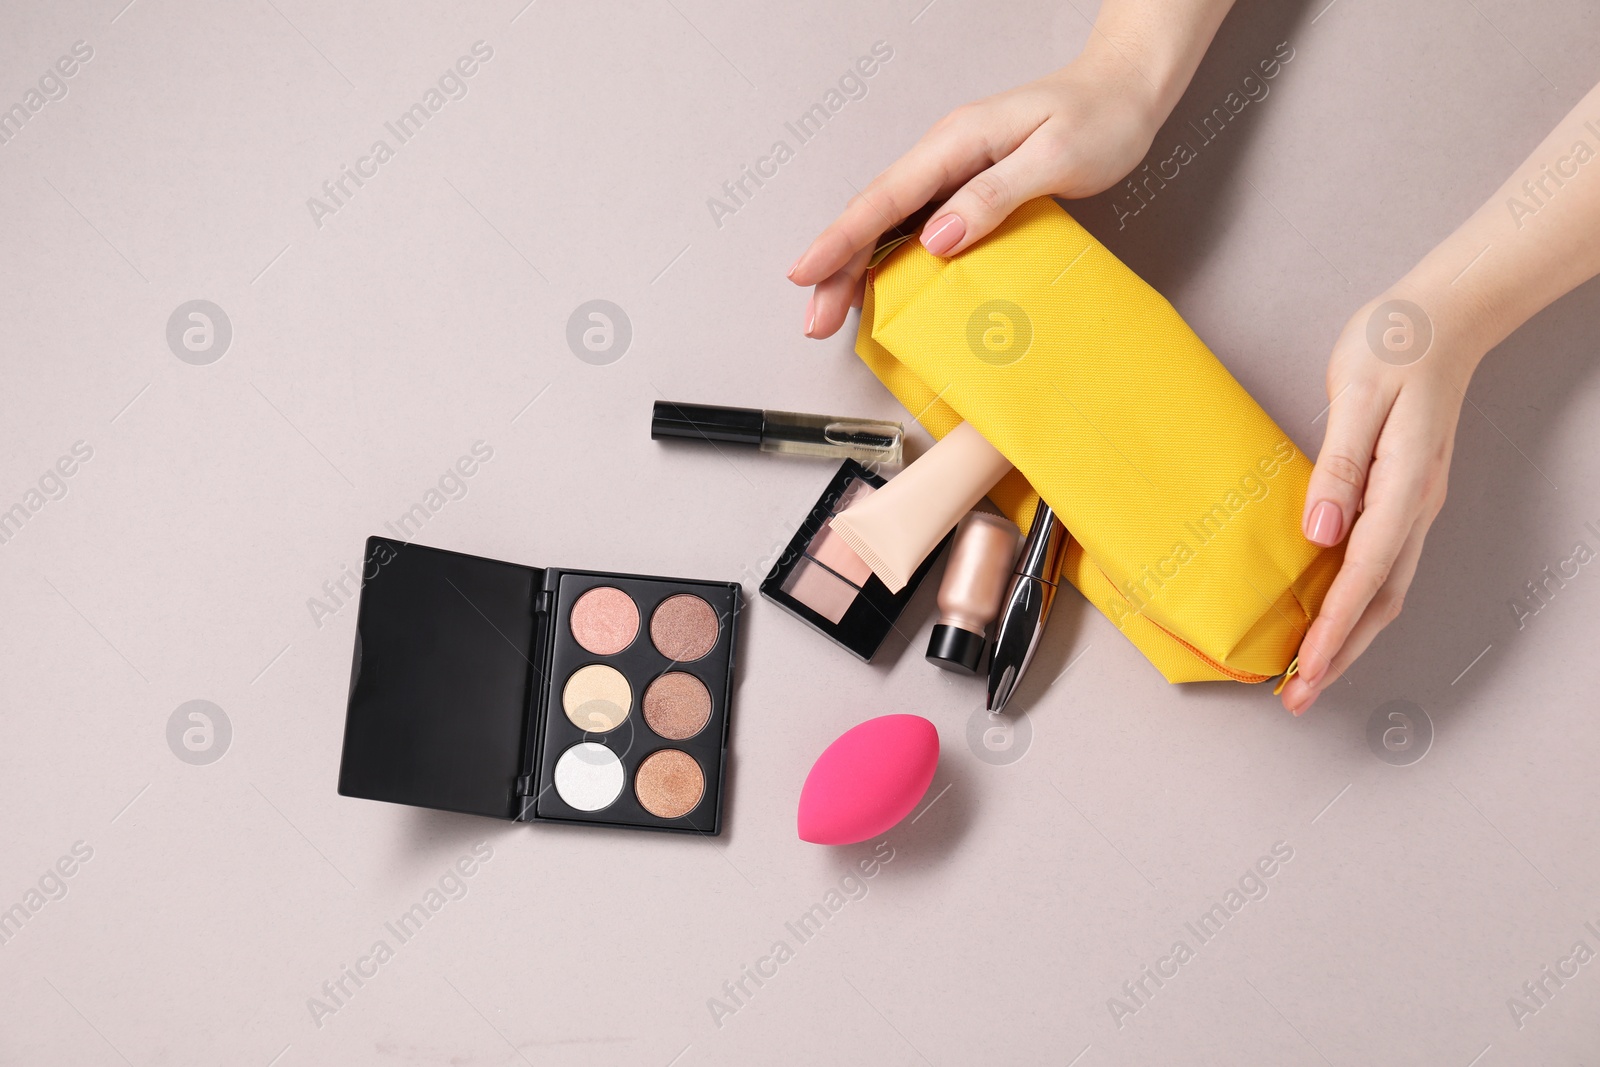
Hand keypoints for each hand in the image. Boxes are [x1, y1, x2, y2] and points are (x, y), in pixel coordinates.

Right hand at [787, 45, 1165, 338]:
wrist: (1126, 92)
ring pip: (888, 223)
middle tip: (814, 320)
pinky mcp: (967, 187)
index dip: (841, 240)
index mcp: (956, 142)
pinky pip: (915, 226)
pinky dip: (889, 259)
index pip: (884, 197)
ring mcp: (953, 171)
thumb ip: (993, 196)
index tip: (806, 274)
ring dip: (855, 268)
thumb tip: (936, 239)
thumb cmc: (1101, 118)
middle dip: (836, 267)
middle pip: (874, 215)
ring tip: (832, 313)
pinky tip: (879, 288)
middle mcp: (945, 154)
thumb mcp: (1054, 157)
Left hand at [1279, 289, 1480, 714]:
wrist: (1442, 318)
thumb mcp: (1357, 394)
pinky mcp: (1400, 496)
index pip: (1365, 572)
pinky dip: (1356, 603)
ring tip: (1310, 674)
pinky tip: (1331, 617)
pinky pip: (1380, 565)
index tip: (1306, 667)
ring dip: (1349, 637)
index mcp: (1404, 484)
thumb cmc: (1395, 345)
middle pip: (1380, 599)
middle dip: (1341, 654)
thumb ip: (1339, 465)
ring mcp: (1412, 504)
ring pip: (1384, 589)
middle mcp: (1414, 505)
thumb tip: (1321, 531)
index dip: (1335, 626)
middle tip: (1299, 697)